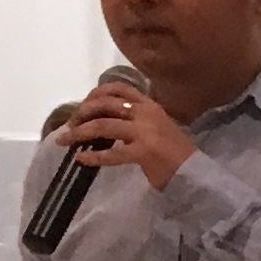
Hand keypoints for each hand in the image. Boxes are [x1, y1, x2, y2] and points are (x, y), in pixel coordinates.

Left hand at [63, 76, 198, 189]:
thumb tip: (102, 119)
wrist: (195, 172)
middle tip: (71, 124)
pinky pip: (111, 153)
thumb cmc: (175, 152)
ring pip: (103, 125)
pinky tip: (81, 159)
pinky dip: (92, 156)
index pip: (118, 88)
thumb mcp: (157, 125)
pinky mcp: (143, 152)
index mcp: (150, 105)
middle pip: (104, 104)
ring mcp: (145, 132)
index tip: (84, 105)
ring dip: (79, 132)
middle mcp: (146, 113)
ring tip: (65, 140)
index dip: (95, 94)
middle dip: (82, 112)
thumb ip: (135, 118)